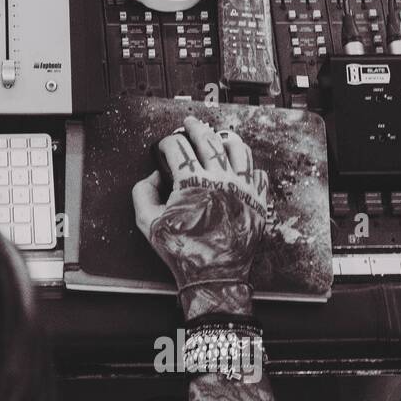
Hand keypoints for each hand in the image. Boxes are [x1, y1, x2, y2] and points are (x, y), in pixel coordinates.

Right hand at [131, 116, 267, 301]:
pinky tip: (240, 163)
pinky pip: (257, 172)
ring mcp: (241, 188)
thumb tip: (153, 177)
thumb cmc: (183, 252)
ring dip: (226, 138)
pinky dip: (248, 164)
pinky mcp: (256, 200)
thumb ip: (142, 193)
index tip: (165, 146)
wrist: (213, 275)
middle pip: (207, 140)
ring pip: (238, 149)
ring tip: (219, 135)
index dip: (166, 142)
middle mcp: (219, 180)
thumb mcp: (147, 224)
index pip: (177, 148)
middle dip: (194, 128)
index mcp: (191, 183)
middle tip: (189, 124)